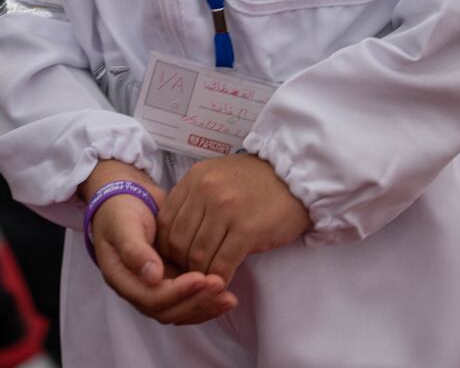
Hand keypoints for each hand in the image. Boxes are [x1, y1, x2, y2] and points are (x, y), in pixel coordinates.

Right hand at [81, 159, 236, 325]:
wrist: (126, 199)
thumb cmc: (120, 211)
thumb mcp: (123, 226)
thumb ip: (135, 250)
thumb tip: (153, 277)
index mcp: (124, 280)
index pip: (152, 298)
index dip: (177, 292)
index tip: (200, 278)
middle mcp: (140, 289)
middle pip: (169, 310)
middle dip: (196, 301)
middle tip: (219, 284)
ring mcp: (156, 286)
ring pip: (181, 309)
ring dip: (204, 304)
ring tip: (228, 296)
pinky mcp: (171, 278)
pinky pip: (189, 298)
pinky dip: (206, 299)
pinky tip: (225, 292)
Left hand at [157, 153, 309, 285]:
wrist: (294, 178)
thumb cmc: (255, 182)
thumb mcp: (217, 177)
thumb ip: (193, 199)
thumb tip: (171, 237)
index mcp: (195, 177)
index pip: (164, 221)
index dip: (165, 247)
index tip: (175, 260)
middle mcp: (206, 190)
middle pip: (177, 241)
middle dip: (181, 264)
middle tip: (192, 274)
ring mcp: (226, 209)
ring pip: (197, 256)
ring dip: (201, 274)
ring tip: (208, 280)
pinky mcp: (247, 229)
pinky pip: (222, 264)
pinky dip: (219, 279)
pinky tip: (223, 282)